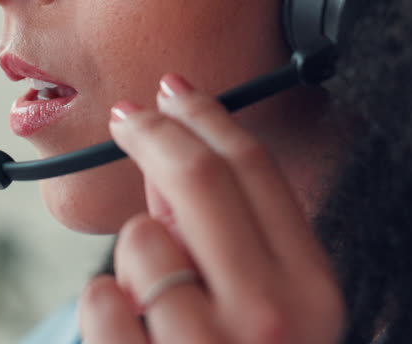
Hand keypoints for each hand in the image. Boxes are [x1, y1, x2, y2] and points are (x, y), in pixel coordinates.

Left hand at [77, 73, 345, 343]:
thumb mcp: (274, 309)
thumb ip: (233, 237)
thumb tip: (172, 157)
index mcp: (310, 287)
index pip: (254, 167)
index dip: (207, 115)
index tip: (174, 91)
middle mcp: (270, 311)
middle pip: (198, 177)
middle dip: (155, 132)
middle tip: (127, 116)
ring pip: (141, 237)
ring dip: (136, 254)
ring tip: (153, 297)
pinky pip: (101, 298)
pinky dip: (107, 307)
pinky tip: (131, 328)